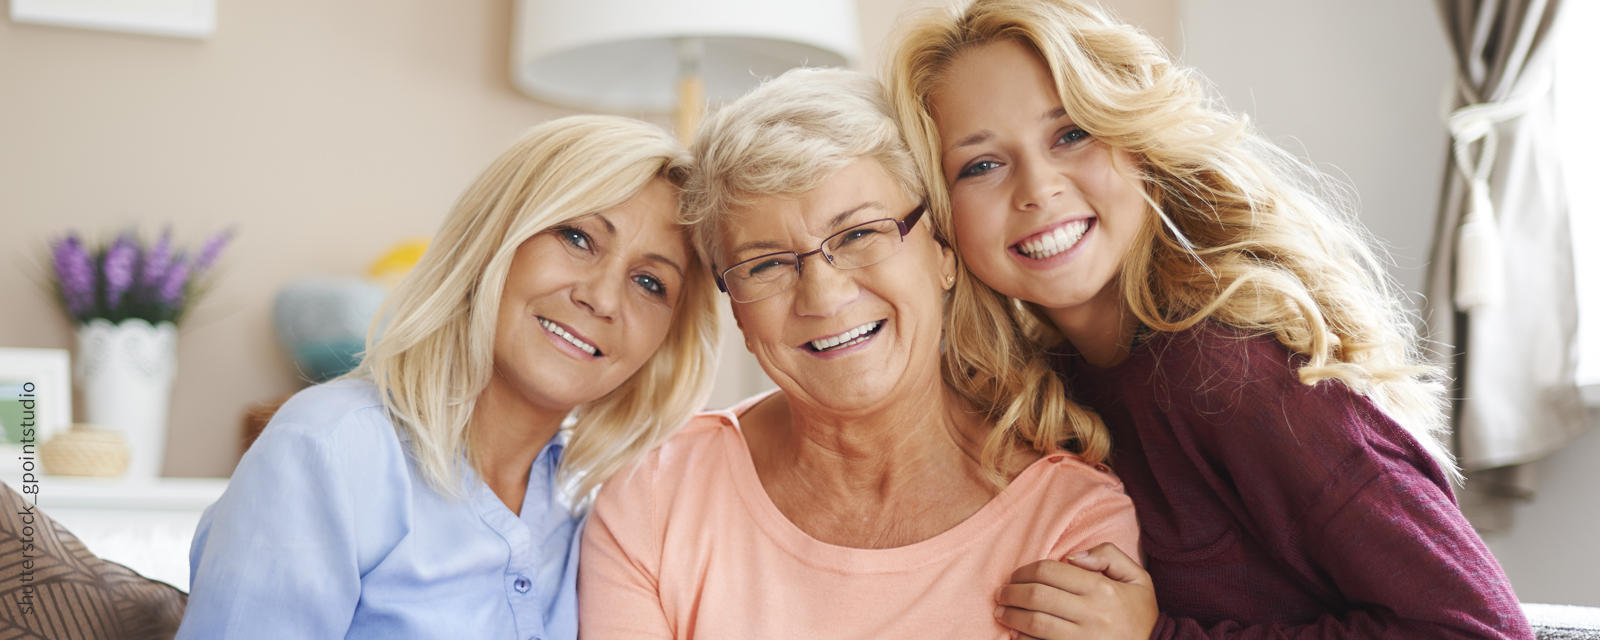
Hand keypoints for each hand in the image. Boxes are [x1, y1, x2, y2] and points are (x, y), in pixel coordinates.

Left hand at [993, 543, 1157, 639]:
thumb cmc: (1141, 614)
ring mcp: (1084, 639)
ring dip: (1011, 616)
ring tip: (1001, 612)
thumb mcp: (1138, 579)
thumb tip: (1073, 557)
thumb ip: (1109, 556)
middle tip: (1001, 593)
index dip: (1025, 571)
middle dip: (1011, 592)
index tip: (1014, 576)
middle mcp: (1092, 613)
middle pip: (1037, 596)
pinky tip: (1015, 635)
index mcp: (1103, 589)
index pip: (1050, 571)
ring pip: (1035, 623)